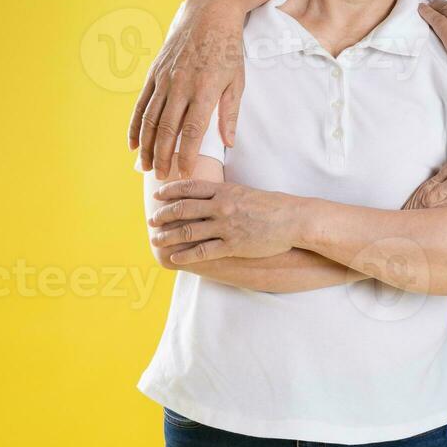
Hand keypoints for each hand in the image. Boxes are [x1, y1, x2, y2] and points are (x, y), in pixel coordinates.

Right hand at [129, 0, 245, 179]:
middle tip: (162, 178)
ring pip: (150, 119)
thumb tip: (229, 143)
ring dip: (146, 146)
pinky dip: (135, 125)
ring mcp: (164, 78)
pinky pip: (141, 103)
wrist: (209, 13)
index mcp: (205, 89)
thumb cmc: (228, 49)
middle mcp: (181, 85)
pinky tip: (133, 143)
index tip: (185, 174)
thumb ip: (230, 113)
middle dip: (163, 156)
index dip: (187, 155)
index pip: (193, 131)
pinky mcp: (154, 73)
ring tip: (145, 167)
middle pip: (167, 129)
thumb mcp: (237, 80)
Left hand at [148, 180, 300, 263]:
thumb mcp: (246, 192)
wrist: (294, 220)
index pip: (190, 187)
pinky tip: (175, 258)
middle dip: (163, 215)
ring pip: (188, 231)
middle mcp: (222, 206)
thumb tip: (209, 196)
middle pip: (183, 208)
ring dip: (168, 236)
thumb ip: (226, 194)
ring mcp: (226, 227)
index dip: (170, 191)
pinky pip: (203, 251)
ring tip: (156, 240)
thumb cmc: (272, 206)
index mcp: (225, 190)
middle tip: (152, 220)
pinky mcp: (233, 245)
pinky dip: (186, 255)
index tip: (158, 195)